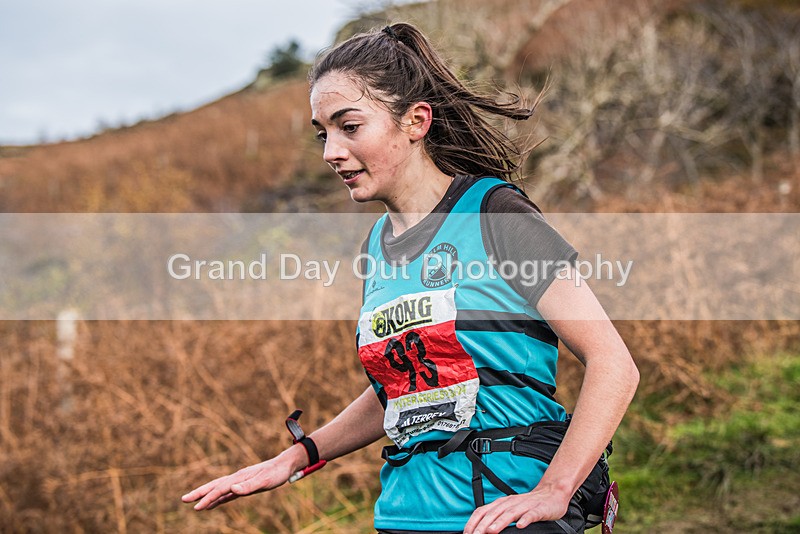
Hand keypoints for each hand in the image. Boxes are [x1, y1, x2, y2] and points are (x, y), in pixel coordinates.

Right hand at [181, 448, 301, 510]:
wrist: (284, 465)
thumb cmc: (276, 473)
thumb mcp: (265, 481)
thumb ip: (249, 486)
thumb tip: (232, 489)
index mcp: (239, 478)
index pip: (220, 489)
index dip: (208, 498)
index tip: (196, 507)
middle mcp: (236, 478)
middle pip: (214, 486)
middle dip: (199, 493)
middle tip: (184, 500)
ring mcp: (239, 482)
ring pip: (218, 489)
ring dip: (206, 496)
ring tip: (194, 503)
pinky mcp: (244, 486)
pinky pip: (227, 494)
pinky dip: (218, 499)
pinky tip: (213, 504)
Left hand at [463, 484, 570, 533]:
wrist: (552, 493)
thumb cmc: (529, 504)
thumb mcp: (510, 509)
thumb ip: (496, 517)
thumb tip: (482, 529)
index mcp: (502, 503)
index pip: (483, 511)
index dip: (474, 522)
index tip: (467, 533)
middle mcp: (511, 503)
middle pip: (494, 513)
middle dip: (483, 525)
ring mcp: (525, 506)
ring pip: (510, 513)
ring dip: (500, 522)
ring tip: (491, 531)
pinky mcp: (538, 509)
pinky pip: (531, 515)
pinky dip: (525, 520)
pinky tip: (520, 526)